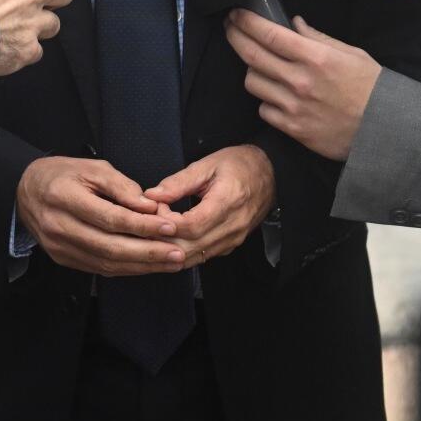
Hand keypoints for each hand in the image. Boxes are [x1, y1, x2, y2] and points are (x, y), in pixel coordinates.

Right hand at [15, 156, 183, 276]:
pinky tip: (147, 265)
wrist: (26, 191)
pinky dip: (126, 268)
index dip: (143, 226)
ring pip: (106, 262)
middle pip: (110, 246)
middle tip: (178, 253)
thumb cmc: (62, 175)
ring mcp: (58, 246)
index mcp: (64, 197)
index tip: (170, 227)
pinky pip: (98, 268)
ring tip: (170, 262)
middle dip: (149, 252)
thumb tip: (150, 206)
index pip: (110, 218)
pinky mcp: (62, 258)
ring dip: (142, 265)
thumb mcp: (92, 168)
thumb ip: (122, 186)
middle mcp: (58, 226)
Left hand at [147, 144, 275, 264]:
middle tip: (148, 223)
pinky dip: (182, 251)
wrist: (271, 174)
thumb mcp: (207, 164)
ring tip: (155, 232)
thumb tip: (151, 195)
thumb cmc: (240, 165)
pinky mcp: (231, 245)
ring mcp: (234, 239)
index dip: (166, 222)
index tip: (156, 208)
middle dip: (163, 238)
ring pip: (194, 257)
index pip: (191, 226)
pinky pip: (202, 256)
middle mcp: (233, 226)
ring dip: (170, 248)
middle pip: (189, 247)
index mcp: (227, 202)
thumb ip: (178, 182)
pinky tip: (170, 239)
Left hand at [225, 13, 379, 160]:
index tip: (236, 14)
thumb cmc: (372, 88)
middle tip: (230, 28)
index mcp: (316, 57)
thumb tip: (294, 24)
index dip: (247, 22)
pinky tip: (276, 95)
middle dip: (235, 37)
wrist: (384, 129)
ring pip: (253, 82)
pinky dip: (266, 100)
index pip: (269, 34)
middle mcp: (300, 81)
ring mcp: (294, 106)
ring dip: (252, 70)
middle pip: (252, 55)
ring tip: (260, 66)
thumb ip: (318, 38)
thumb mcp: (351, 54)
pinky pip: (264, 109)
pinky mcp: (292, 129)